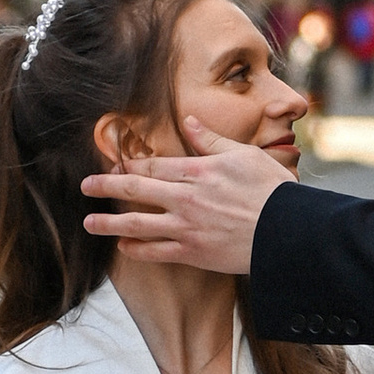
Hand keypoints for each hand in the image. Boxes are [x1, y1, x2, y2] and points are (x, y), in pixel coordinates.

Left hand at [82, 123, 289, 273]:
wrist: (288, 231)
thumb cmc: (272, 190)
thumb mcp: (244, 155)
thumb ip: (211, 140)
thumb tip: (190, 121)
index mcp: (197, 170)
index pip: (152, 165)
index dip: (128, 164)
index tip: (111, 164)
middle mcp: (185, 198)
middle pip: (136, 189)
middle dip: (106, 187)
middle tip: (85, 187)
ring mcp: (187, 227)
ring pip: (138, 223)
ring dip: (109, 222)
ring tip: (89, 222)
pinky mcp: (194, 252)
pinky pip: (157, 251)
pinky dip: (137, 249)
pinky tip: (122, 246)